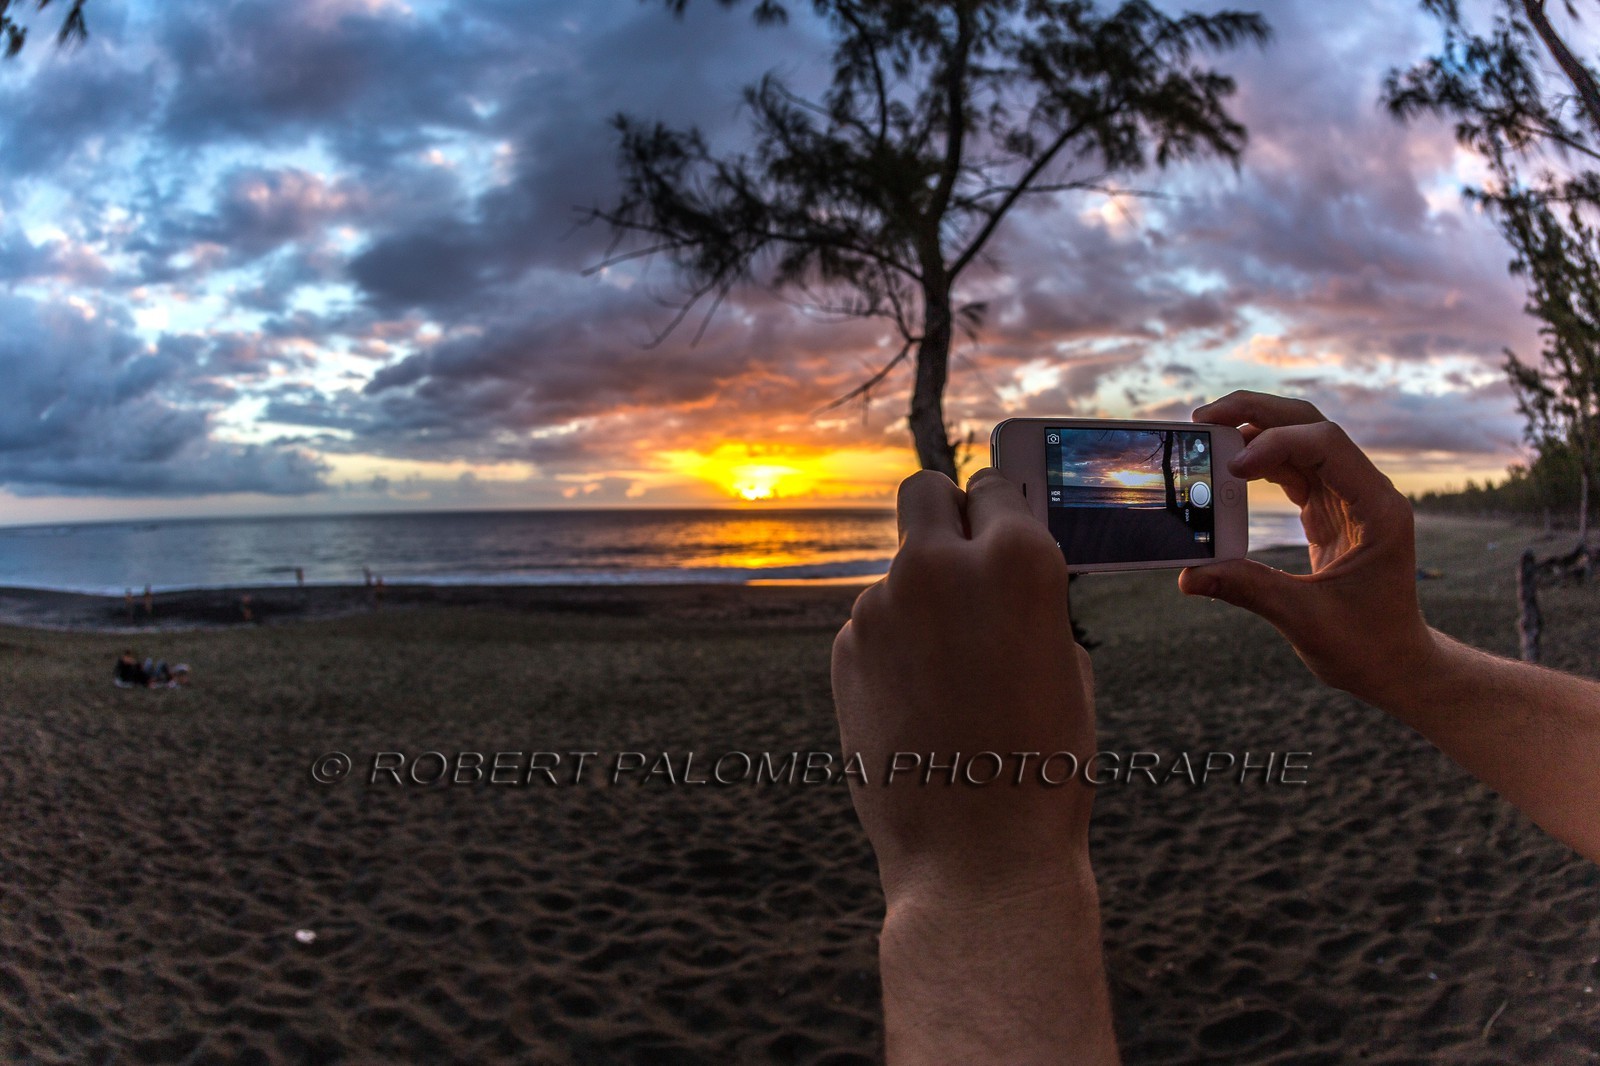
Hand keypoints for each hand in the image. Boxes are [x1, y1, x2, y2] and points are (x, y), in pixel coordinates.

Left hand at [831, 467, 1096, 909]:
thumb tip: (1001, 570)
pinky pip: (874, 625)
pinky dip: (892, 648)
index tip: (1000, 526)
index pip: (995, 487)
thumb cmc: (1043, 766)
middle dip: (943, 514)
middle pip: (924, 492)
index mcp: (1017, 560)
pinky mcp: (843, 648)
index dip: (1000, 509)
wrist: (975, 855)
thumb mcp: (1067, 665)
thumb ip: (1030, 601)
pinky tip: (917, 703)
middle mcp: (940, 566)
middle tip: (958, 555)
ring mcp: (881, 605)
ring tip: (950, 675)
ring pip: (899, 571)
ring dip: (919, 600)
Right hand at [1181, 391, 1435, 703]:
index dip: (1275, 444)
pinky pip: (1291, 470)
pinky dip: (1257, 463)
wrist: (1396, 665)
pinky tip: (1226, 468)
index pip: (1326, 445)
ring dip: (1253, 431)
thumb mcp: (1305, 621)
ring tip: (1204, 432)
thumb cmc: (1367, 646)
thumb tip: (1189, 575)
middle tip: (1202, 416)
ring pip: (1299, 440)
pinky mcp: (1329, 510)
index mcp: (1377, 509)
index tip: (1231, 469)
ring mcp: (1348, 498)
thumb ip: (1248, 590)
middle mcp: (1366, 492)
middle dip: (1257, 412)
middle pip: (1311, 424)